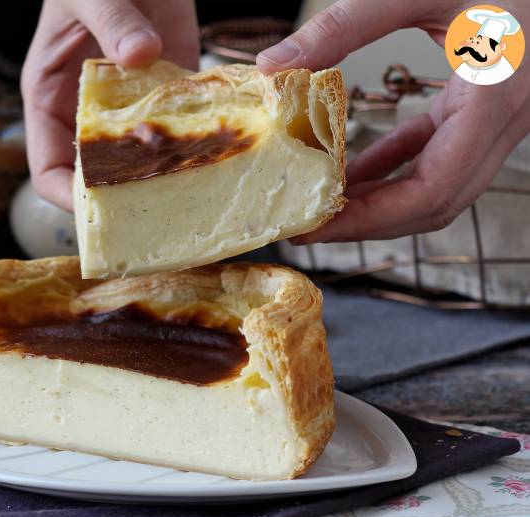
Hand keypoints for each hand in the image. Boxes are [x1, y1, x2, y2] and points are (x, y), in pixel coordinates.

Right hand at [21, 0, 198, 210]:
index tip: (97, 212)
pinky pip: (173, 132)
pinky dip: (190, 147)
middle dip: (118, 200)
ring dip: (159, 179)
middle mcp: (87, 116)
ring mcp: (126, 110)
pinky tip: (211, 157)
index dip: (67, 197)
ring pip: (136, 164)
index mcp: (50, 100)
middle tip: (152, 215)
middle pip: (94, 179)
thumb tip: (139, 54)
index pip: (48, 169)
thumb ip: (111, 20)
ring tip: (186, 195)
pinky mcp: (163, 96)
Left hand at [255, 0, 529, 242]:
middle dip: (367, 222)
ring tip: (319, 204)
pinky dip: (393, 167)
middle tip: (306, 226)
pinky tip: (349, 170)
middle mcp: (507, 119)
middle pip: (433, 203)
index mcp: (495, 98)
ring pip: (436, 185)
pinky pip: (437, 153)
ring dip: (377, 199)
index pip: (431, 192)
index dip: (369, 220)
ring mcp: (500, 117)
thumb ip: (346, 23)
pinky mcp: (485, 106)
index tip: (314, 228)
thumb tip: (274, 63)